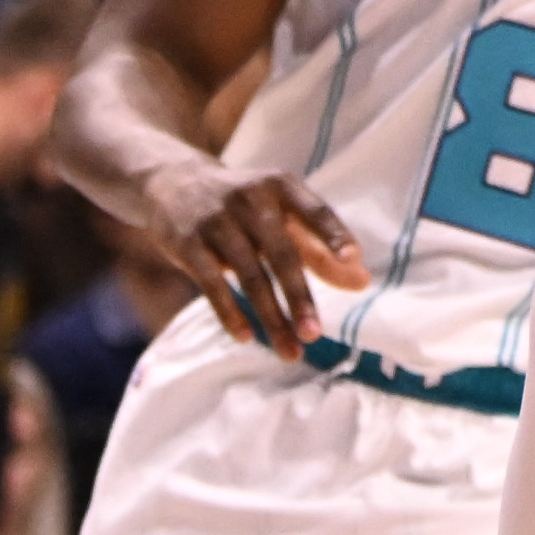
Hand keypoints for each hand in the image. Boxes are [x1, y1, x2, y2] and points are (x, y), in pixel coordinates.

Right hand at [150, 153, 372, 354]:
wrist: (172, 183)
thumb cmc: (243, 207)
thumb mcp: (279, 215)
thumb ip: (319, 248)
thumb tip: (362, 282)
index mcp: (281, 186)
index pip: (315, 210)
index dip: (334, 234)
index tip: (353, 260)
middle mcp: (251, 199)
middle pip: (282, 254)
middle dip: (299, 298)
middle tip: (315, 335)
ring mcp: (218, 220)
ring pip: (250, 276)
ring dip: (271, 317)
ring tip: (290, 351)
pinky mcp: (188, 243)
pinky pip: (213, 284)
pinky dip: (230, 313)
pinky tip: (246, 337)